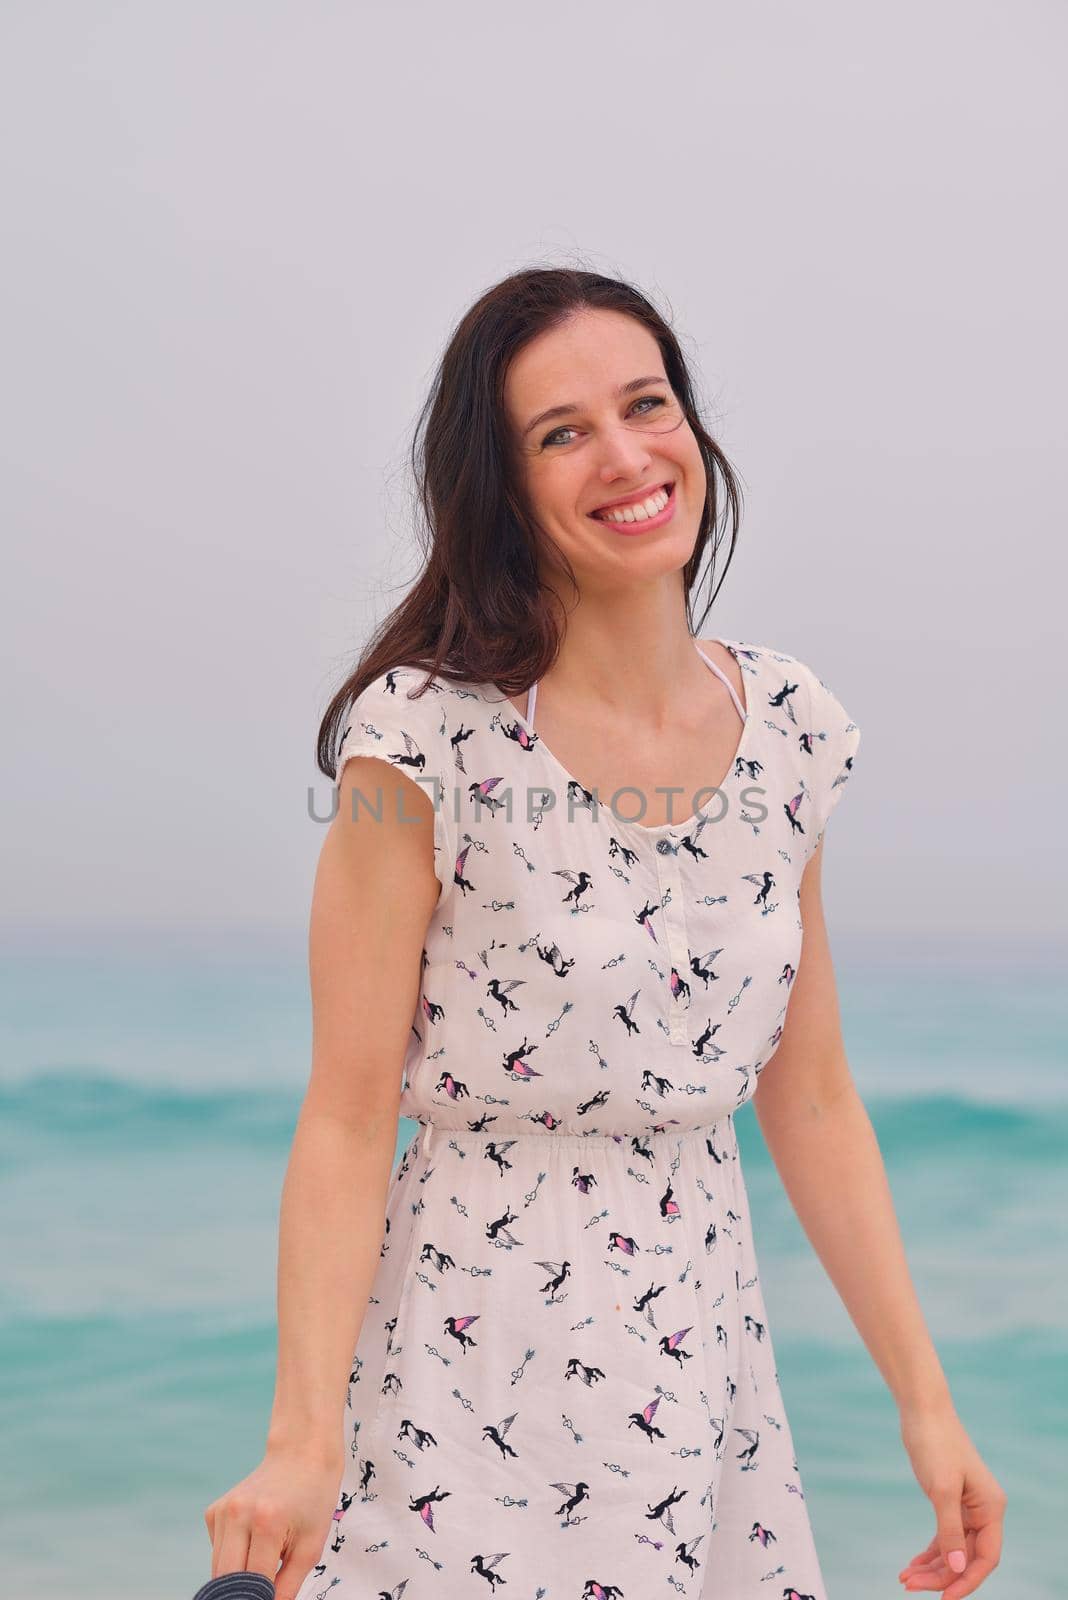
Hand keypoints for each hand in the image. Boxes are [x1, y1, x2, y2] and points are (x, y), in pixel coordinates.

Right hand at [203, 1444, 342, 1599]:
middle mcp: (238, 1514)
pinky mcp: (214, 1511)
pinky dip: (232, 1556)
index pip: (255, 1583)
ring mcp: (222, 1510)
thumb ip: (288, 1586)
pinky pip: (217, 1550)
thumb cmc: (313, 1500)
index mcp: (267, 1522)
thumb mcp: (311, 1546)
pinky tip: (252, 1538)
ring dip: (238, 1574)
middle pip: (227, 1579)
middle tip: (265, 1586)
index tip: (270, 1597)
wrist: (300, 1455)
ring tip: (265, 1556)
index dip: (263, 1597)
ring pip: (218, 1568)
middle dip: (244, 1591)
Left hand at [897, 1401, 1006, 1596]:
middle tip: (910, 1585)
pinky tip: (913, 1564)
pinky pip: (944, 1536)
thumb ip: (950, 1531)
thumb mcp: (941, 1490)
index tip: (943, 1599)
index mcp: (991, 1508)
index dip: (967, 1581)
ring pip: (954, 1549)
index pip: (986, 1558)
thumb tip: (959, 1569)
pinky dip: (930, 1552)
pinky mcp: (950, 1501)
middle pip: (968, 1557)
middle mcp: (984, 1510)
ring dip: (933, 1567)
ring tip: (906, 1579)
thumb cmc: (935, 1443)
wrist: (921, 1410)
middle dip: (942, 1576)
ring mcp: (967, 1506)